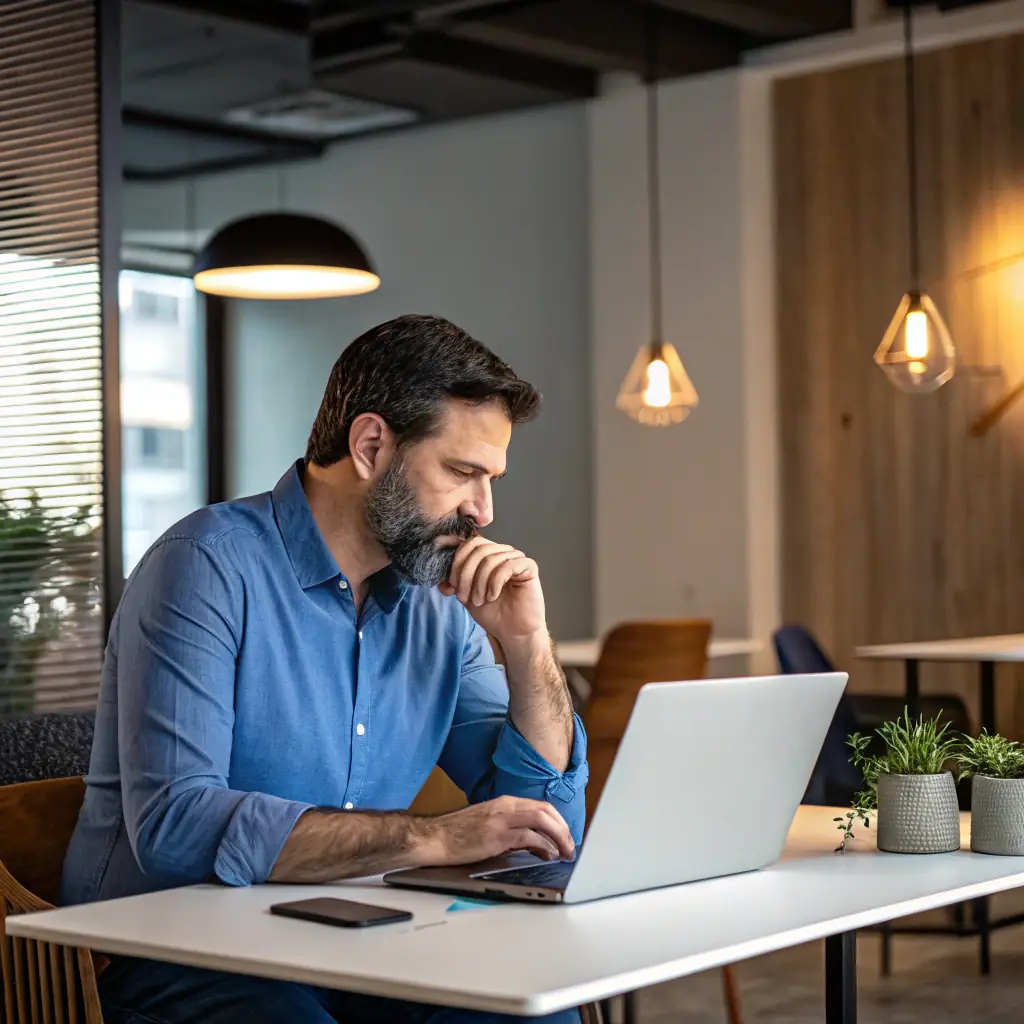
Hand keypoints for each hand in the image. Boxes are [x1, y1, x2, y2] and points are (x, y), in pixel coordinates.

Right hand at [416, 796, 574, 865]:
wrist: (435, 838)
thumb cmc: (458, 833)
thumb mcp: (488, 822)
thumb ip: (510, 826)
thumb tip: (534, 842)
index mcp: (505, 802)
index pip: (541, 805)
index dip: (558, 821)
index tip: (566, 835)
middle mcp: (506, 806)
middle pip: (546, 810)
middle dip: (563, 828)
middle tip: (570, 846)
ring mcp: (501, 819)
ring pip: (542, 820)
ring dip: (558, 837)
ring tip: (564, 852)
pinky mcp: (496, 836)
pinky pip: (528, 837)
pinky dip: (543, 846)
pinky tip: (548, 855)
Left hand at [438, 536, 545, 644]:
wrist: (511, 632)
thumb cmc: (491, 612)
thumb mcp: (464, 594)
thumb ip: (452, 581)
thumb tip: (437, 570)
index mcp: (487, 554)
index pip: (469, 543)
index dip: (456, 559)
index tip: (450, 581)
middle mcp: (502, 552)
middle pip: (478, 548)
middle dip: (465, 573)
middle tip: (462, 596)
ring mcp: (516, 558)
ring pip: (490, 559)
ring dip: (479, 583)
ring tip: (479, 600)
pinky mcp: (529, 567)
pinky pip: (507, 566)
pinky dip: (494, 583)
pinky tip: (493, 596)